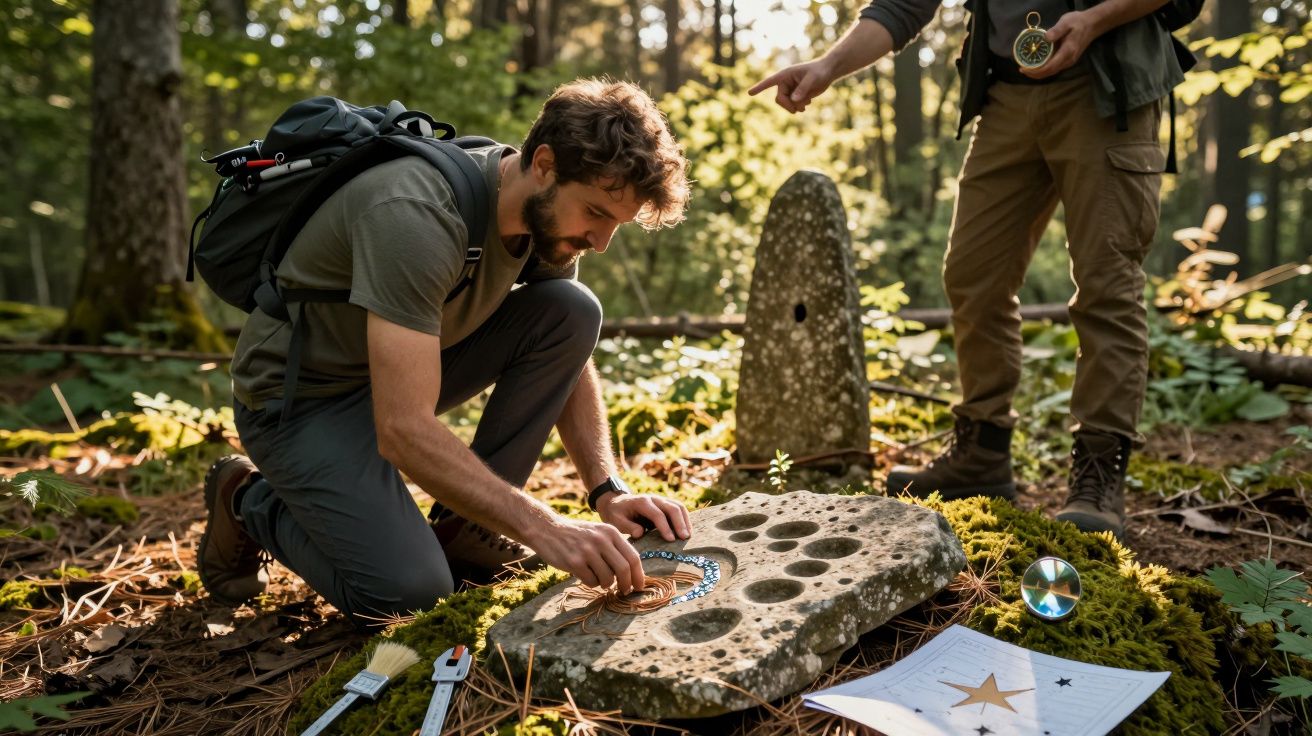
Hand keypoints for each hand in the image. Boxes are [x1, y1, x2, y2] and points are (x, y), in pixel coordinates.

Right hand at [528, 517, 645, 593]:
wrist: (547, 529)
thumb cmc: (577, 535)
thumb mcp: (599, 533)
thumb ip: (615, 548)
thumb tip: (633, 573)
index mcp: (611, 532)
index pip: (633, 557)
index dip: (638, 575)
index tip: (639, 587)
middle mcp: (601, 540)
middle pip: (624, 569)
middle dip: (626, 584)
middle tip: (624, 591)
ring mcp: (587, 550)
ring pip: (608, 578)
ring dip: (605, 584)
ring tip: (597, 577)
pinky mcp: (575, 562)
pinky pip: (591, 582)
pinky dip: (591, 583)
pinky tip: (583, 574)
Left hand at [598, 492, 691, 542]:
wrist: (616, 502)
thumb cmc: (616, 514)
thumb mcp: (616, 520)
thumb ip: (627, 526)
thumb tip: (640, 533)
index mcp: (641, 502)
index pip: (657, 514)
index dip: (665, 527)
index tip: (671, 540)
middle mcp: (653, 498)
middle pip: (672, 508)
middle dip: (679, 523)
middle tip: (684, 538)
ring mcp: (660, 500)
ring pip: (678, 506)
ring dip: (685, 520)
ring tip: (688, 536)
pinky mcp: (664, 504)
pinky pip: (678, 508)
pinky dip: (684, 519)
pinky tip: (686, 531)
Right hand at [748, 58, 837, 113]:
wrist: (827, 72)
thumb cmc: (820, 71)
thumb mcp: (812, 79)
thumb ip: (803, 89)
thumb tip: (793, 100)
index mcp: (785, 75)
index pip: (769, 82)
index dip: (759, 88)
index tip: (749, 93)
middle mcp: (785, 83)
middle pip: (779, 99)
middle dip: (788, 105)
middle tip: (799, 109)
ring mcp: (790, 89)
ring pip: (786, 104)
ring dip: (795, 107)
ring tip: (806, 105)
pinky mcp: (796, 95)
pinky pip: (792, 106)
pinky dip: (799, 107)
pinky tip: (807, 103)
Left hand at [1021, 10, 1098, 79]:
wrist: (1093, 25)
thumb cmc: (1078, 22)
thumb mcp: (1066, 22)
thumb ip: (1056, 30)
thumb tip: (1046, 38)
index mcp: (1067, 52)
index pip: (1050, 67)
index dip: (1036, 71)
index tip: (1024, 69)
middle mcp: (1068, 60)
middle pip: (1049, 72)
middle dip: (1034, 74)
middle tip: (1021, 69)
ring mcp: (1069, 61)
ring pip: (1051, 72)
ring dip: (1038, 73)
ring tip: (1026, 68)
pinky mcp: (1068, 60)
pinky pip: (1054, 68)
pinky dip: (1044, 69)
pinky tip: (1036, 64)